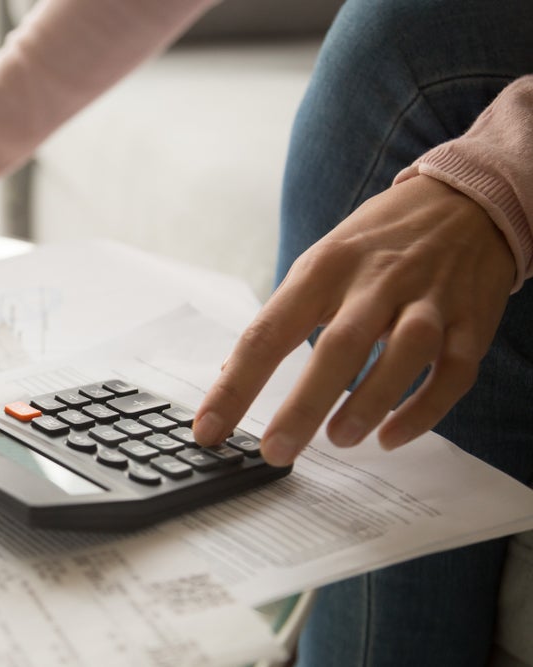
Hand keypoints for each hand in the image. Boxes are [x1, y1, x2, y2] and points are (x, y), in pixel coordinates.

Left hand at [193, 175, 514, 465]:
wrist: (464, 200)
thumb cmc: (374, 244)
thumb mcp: (319, 264)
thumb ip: (282, 319)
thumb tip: (232, 375)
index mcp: (323, 268)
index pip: (268, 331)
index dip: (235, 386)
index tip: (208, 430)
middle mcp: (375, 280)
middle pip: (338, 345)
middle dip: (304, 404)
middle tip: (276, 451)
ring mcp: (429, 299)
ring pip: (404, 352)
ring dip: (370, 402)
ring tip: (339, 439)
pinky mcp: (472, 320)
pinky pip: (453, 371)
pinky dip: (424, 410)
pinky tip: (392, 437)